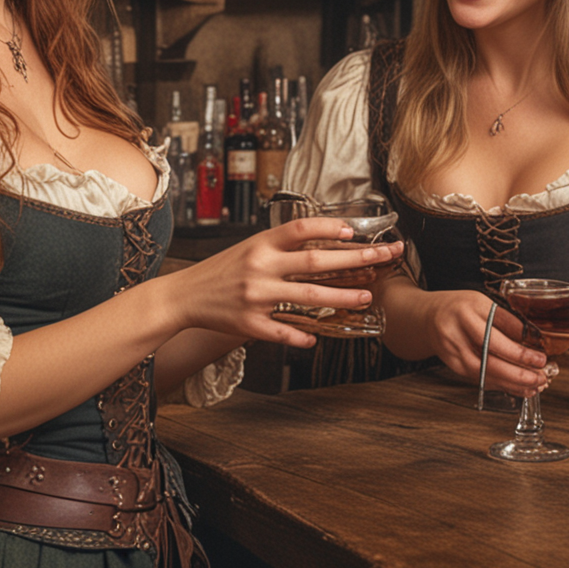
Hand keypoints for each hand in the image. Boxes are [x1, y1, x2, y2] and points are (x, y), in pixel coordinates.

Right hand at [169, 218, 401, 348]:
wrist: (184, 295)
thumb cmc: (222, 270)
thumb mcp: (250, 247)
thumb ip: (282, 245)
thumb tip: (325, 240)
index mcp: (261, 244)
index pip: (301, 229)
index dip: (330, 228)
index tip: (355, 232)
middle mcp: (260, 267)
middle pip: (316, 262)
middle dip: (355, 260)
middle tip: (384, 258)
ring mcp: (256, 297)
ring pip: (309, 297)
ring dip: (342, 297)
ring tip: (366, 297)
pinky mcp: (249, 325)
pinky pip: (283, 332)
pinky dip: (302, 337)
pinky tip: (316, 339)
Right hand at [410, 289, 551, 397]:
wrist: (428, 317)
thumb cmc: (460, 308)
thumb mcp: (483, 303)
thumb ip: (506, 320)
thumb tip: (533, 340)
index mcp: (468, 310)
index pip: (497, 335)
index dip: (520, 350)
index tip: (540, 357)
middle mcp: (457, 332)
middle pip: (489, 358)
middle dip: (518, 372)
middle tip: (540, 376)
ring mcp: (452, 352)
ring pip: (484, 373)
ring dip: (511, 383)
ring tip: (535, 385)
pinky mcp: (453, 366)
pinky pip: (480, 379)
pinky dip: (501, 385)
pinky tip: (519, 388)